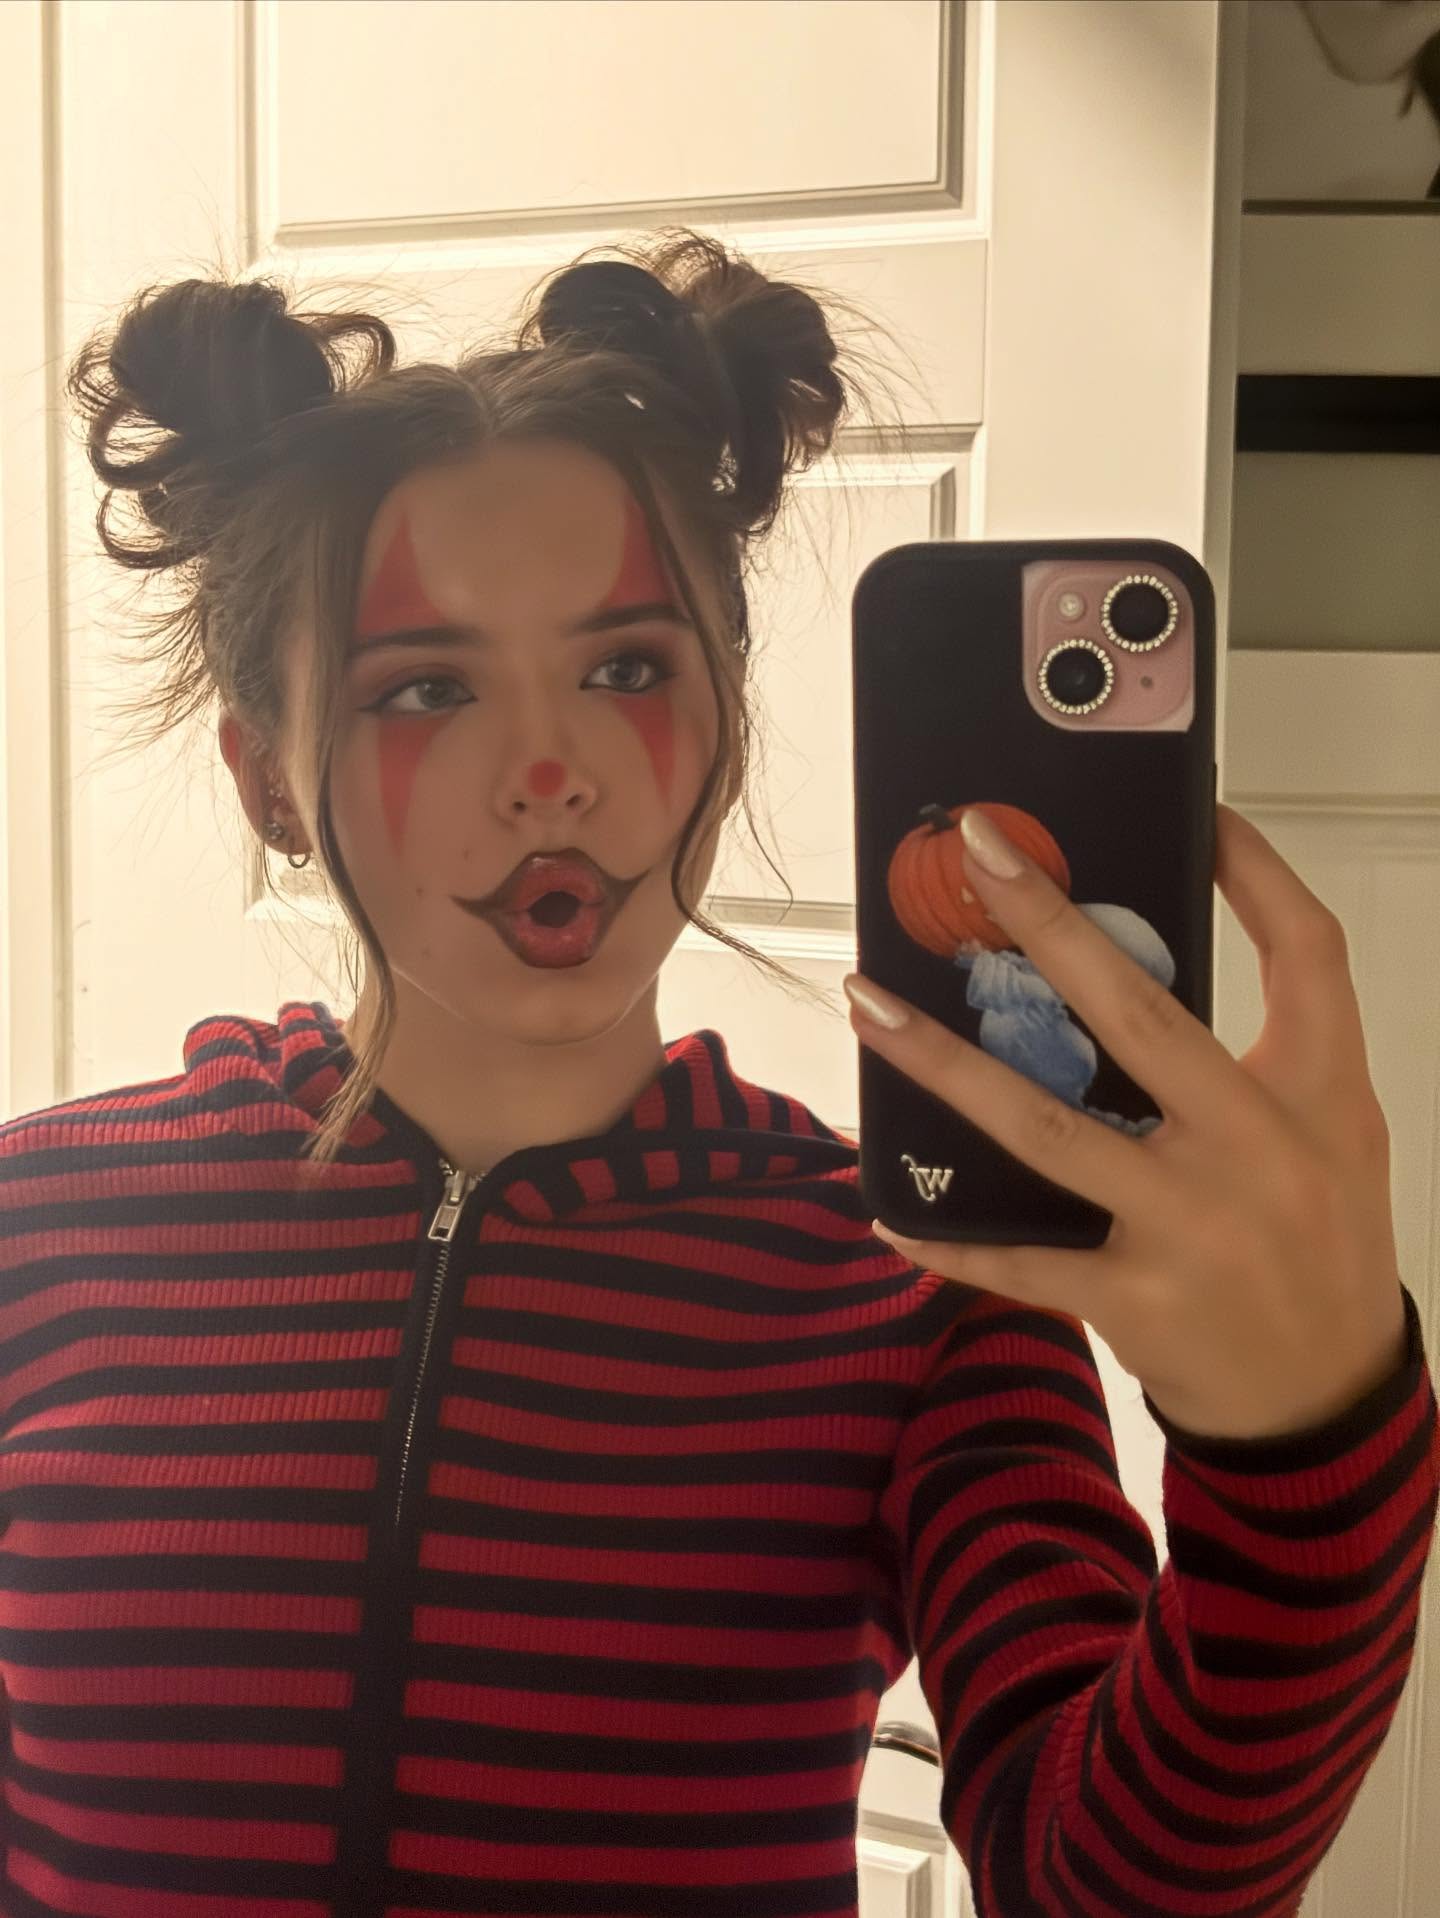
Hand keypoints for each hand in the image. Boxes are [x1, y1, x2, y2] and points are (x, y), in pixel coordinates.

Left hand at [844, 803, 1408, 1442]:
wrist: (1332, 1399)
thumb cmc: (1323, 1245)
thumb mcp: (1329, 1133)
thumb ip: (1257, 1055)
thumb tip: (1127, 962)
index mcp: (1320, 1093)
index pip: (1305, 952)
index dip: (1256, 871)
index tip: (1195, 810)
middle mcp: (1258, 1148)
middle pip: (1139, 1012)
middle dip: (1048, 923)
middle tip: (977, 852)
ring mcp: (1192, 1226)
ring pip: (1045, 1125)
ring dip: (943, 1061)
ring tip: (868, 1001)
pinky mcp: (1137, 1299)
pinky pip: (1021, 1260)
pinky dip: (949, 1238)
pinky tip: (887, 1207)